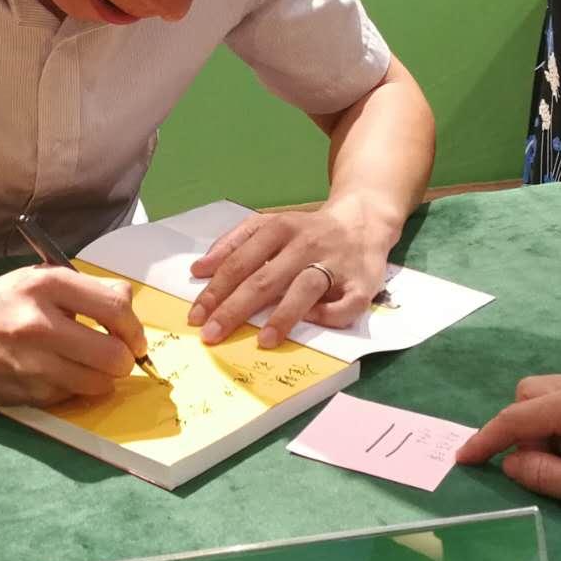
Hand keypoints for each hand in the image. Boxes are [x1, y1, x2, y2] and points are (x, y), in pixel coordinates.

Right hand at [0, 266, 146, 406]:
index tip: (134, 337)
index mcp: (45, 285)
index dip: (134, 327)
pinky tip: (58, 373)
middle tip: (118, 356)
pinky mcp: (26, 393)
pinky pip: (71, 396)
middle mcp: (38, 324)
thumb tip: (129, 302)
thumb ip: (86, 289)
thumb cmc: (2, 304)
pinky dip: (74, 388)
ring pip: (97, 383)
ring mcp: (31, 364)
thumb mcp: (39, 279)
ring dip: (103, 378)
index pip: (114, 308)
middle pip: (113, 355)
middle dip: (124, 360)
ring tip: (90, 365)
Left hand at [186, 198, 395, 347]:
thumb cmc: (306, 231)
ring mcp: (335, 263)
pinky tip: (311, 323)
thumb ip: (232, 243)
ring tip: (262, 340)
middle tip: (212, 334)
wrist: (364, 219)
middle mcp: (306, 244)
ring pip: (305, 289)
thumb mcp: (269, 225)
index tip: (196, 316)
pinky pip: (346, 304)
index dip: (216, 290)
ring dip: (283, 315)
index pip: (240, 262)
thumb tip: (199, 270)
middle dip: (235, 308)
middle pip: (266, 278)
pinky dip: (329, 315)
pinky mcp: (362, 283)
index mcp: (280, 228)